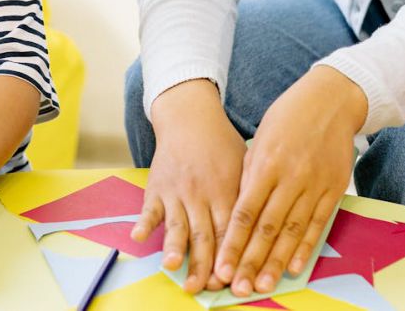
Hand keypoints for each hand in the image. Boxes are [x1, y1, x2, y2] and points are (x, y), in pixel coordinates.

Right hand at [132, 79, 246, 293]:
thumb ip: (251, 198)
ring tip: (173, 267)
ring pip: (177, 225)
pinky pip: (149, 208)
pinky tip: (139, 237)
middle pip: (203, 235)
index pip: (230, 230)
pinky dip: (145, 223)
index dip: (229, 256)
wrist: (191, 117)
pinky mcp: (157, 187)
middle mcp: (202, 194)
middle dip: (202, 264)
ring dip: (174, 247)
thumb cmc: (222, 145)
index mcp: (227, 191)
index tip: (230, 280)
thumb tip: (266, 231)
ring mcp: (178, 191)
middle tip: (201, 287)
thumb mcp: (245, 166)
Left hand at [214, 66, 364, 296]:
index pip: (245, 212)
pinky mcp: (334, 188)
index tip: (221, 265)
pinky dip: (306, 247)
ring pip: (292, 231)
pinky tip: (295, 267)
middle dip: (250, 260)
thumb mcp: (261, 138)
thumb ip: (250, 175)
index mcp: (266, 163)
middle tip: (237, 287)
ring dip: (276, 262)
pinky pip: (318, 223)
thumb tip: (240, 211)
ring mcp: (315, 184)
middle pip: (267, 228)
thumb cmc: (288, 116)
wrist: (332, 99)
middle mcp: (290, 177)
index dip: (232, 242)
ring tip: (262, 284)